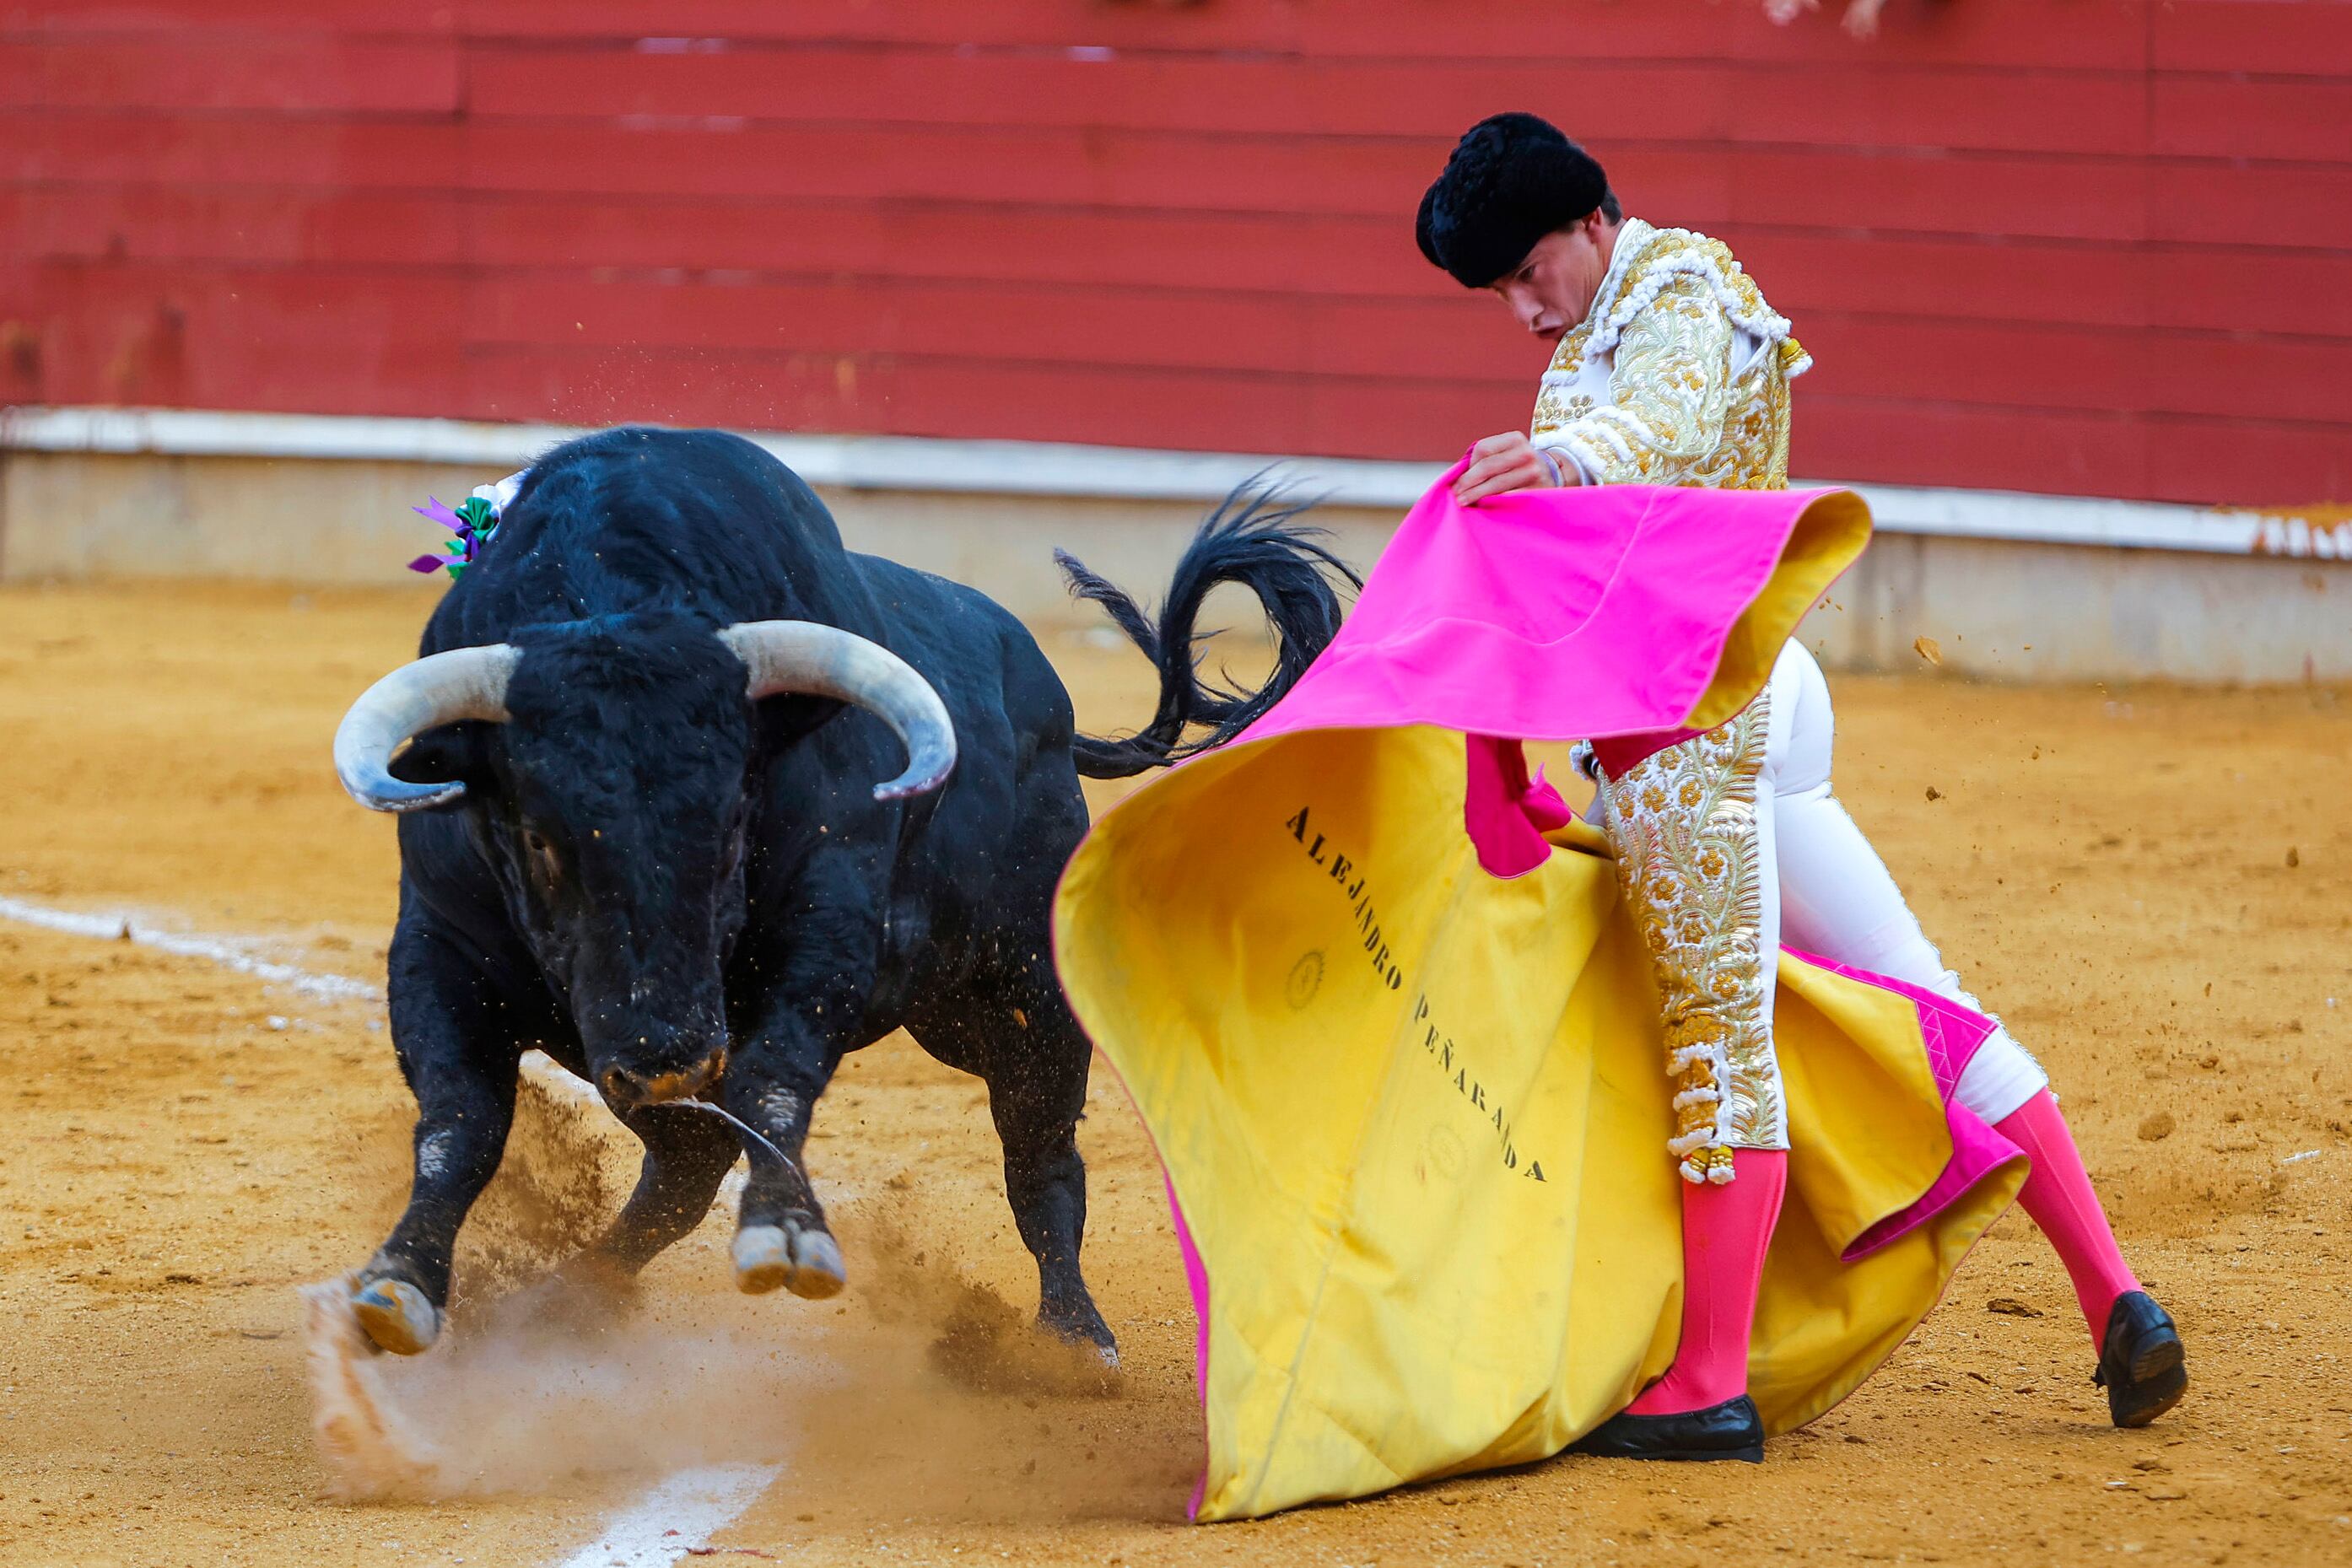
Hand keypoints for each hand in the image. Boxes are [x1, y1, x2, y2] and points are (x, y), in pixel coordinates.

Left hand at [1453, 432, 1571, 504]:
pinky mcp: (1537, 491)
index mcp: (1515, 439)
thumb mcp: (1506, 455)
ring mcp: (1534, 472)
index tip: (1461, 479)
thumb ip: (1485, 460)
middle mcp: (1526, 453)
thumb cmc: (1519, 467)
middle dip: (1468, 482)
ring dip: (1476, 494)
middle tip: (1457, 494)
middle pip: (1488, 466)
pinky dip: (1494, 503)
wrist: (1551, 477)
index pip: (1483, 449)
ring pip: (1497, 484)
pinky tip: (1485, 507)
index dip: (1469, 466)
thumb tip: (1455, 476)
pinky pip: (1509, 499)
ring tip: (1464, 501)